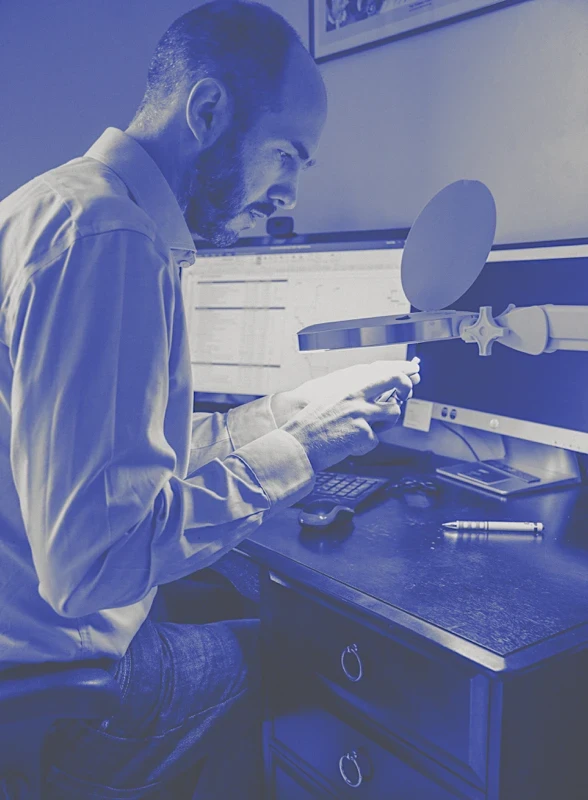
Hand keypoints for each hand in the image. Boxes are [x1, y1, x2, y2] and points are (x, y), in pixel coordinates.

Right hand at [273, 359, 419, 472]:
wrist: (297, 445)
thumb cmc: (310, 426)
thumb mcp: (329, 401)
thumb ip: (351, 396)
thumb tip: (375, 396)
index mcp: (346, 386)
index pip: (379, 370)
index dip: (399, 368)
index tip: (411, 369)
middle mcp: (355, 396)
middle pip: (394, 381)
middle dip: (406, 386)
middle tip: (406, 393)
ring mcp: (360, 413)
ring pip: (392, 412)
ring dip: (385, 423)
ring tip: (364, 430)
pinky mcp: (363, 432)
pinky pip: (376, 439)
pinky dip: (365, 446)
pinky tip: (349, 445)